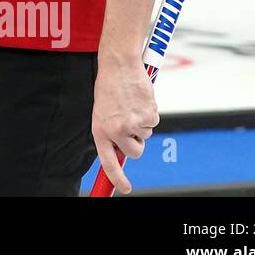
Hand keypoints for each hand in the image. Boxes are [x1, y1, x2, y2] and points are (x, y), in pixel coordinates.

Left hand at [91, 59, 157, 194]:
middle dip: (137, 143)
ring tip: (131, 104)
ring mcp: (133, 124)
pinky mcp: (148, 116)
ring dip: (142, 123)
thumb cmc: (109, 87)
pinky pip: (154, 122)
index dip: (117, 178)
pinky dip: (150, 113)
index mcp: (100, 130)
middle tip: (131, 125)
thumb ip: (111, 131)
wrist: (119, 65)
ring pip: (146, 136)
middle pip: (135, 152)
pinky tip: (139, 99)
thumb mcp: (102, 112)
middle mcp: (116, 130)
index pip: (108, 162)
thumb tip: (121, 150)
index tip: (125, 188)